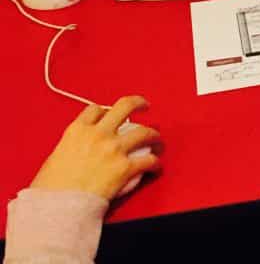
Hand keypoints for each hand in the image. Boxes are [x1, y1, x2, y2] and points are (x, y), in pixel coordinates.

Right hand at [30, 96, 162, 201]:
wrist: (56, 210)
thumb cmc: (49, 191)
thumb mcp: (54, 159)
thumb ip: (71, 148)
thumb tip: (78, 151)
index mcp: (77, 131)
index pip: (95, 110)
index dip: (105, 110)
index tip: (111, 115)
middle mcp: (98, 134)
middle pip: (126, 106)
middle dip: (138, 103)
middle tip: (145, 107)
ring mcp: (114, 149)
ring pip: (144, 132)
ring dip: (154, 135)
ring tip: (157, 141)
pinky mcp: (125, 168)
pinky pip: (148, 161)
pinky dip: (154, 163)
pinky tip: (155, 166)